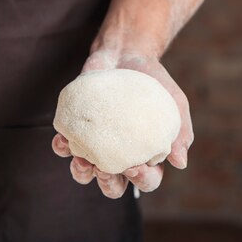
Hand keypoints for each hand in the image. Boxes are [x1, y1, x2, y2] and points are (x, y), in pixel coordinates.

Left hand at [52, 50, 193, 198]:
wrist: (126, 55)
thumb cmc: (154, 83)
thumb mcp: (174, 103)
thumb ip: (180, 132)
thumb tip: (180, 163)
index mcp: (145, 156)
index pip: (146, 181)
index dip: (142, 181)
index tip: (136, 166)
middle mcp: (118, 156)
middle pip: (112, 185)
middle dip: (108, 184)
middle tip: (105, 170)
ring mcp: (95, 144)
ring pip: (84, 173)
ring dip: (81, 173)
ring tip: (82, 161)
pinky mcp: (76, 128)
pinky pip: (64, 145)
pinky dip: (61, 146)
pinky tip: (63, 139)